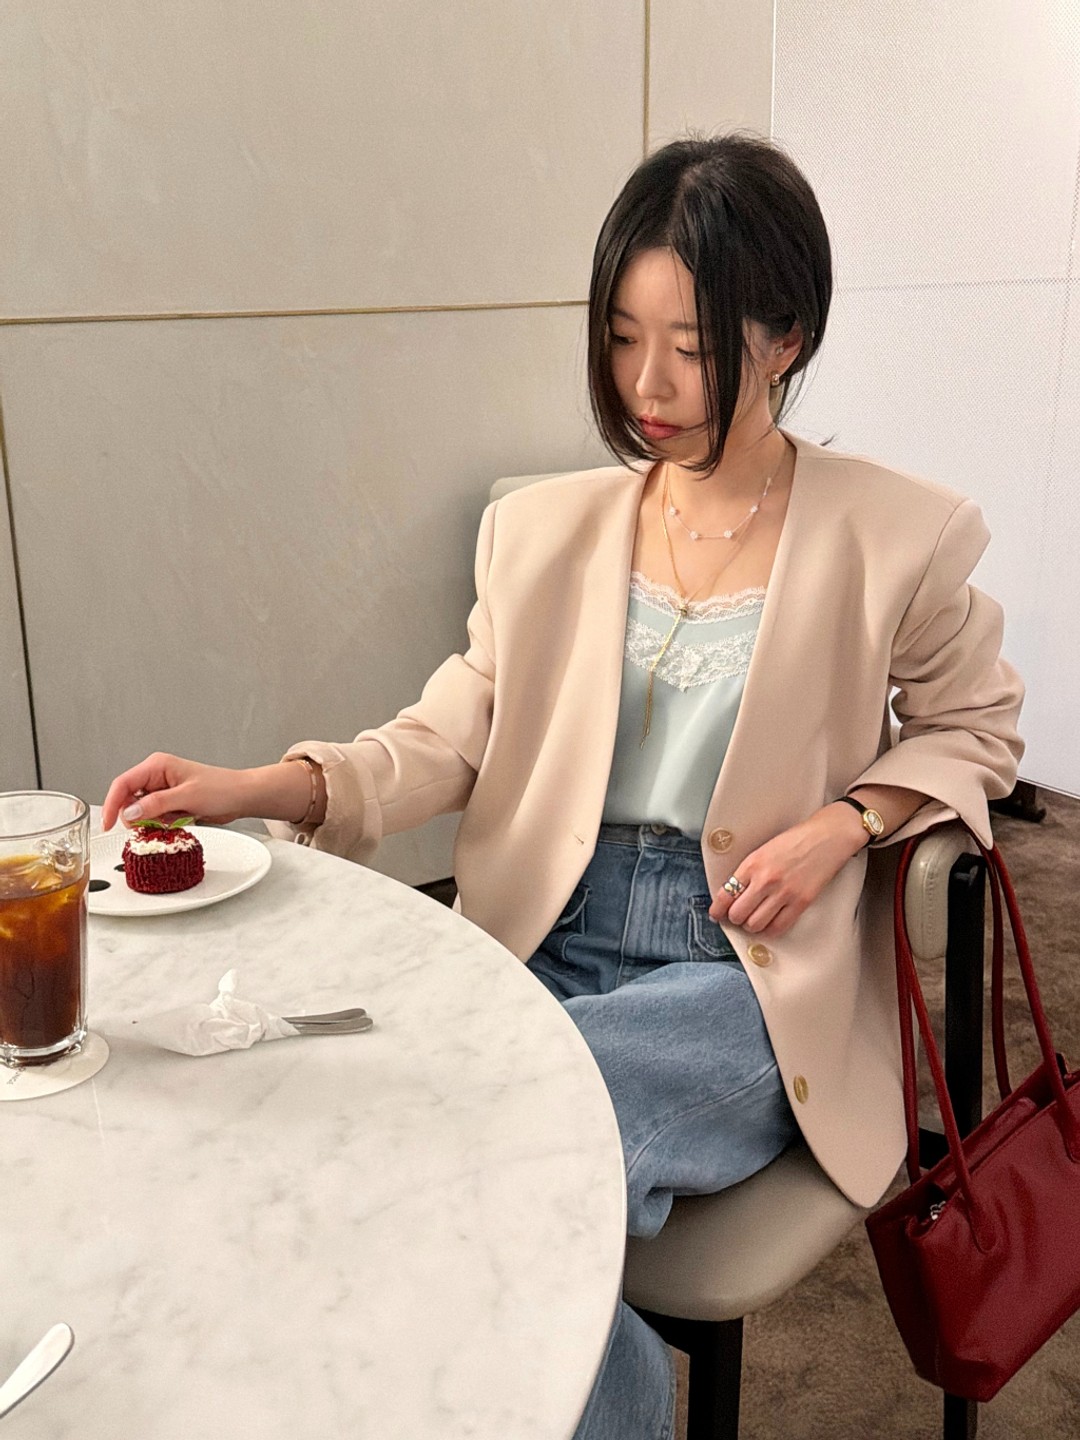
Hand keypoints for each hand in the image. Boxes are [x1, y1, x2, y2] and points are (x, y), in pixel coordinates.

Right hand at [101, 753, 251, 830]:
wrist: (241, 796)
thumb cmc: (222, 788)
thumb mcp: (187, 797)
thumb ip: (155, 805)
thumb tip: (129, 813)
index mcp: (157, 765)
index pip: (122, 784)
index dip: (112, 805)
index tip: (107, 825)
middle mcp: (156, 775)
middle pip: (128, 800)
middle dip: (139, 816)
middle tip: (158, 821)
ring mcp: (162, 789)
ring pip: (141, 811)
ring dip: (155, 820)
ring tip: (178, 816)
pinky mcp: (169, 802)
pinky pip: (154, 816)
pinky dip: (163, 823)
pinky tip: (181, 819)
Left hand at [709, 805, 868, 938]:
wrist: (827, 837)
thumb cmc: (796, 840)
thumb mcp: (764, 850)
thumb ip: (748, 871)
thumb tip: (733, 893)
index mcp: (752, 863)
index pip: (725, 894)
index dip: (717, 909)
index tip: (716, 914)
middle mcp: (765, 879)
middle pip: (737, 913)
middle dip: (735, 918)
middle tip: (738, 916)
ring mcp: (783, 892)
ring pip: (755, 924)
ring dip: (751, 925)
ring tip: (754, 919)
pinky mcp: (801, 902)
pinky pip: (778, 927)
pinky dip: (770, 930)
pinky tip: (769, 924)